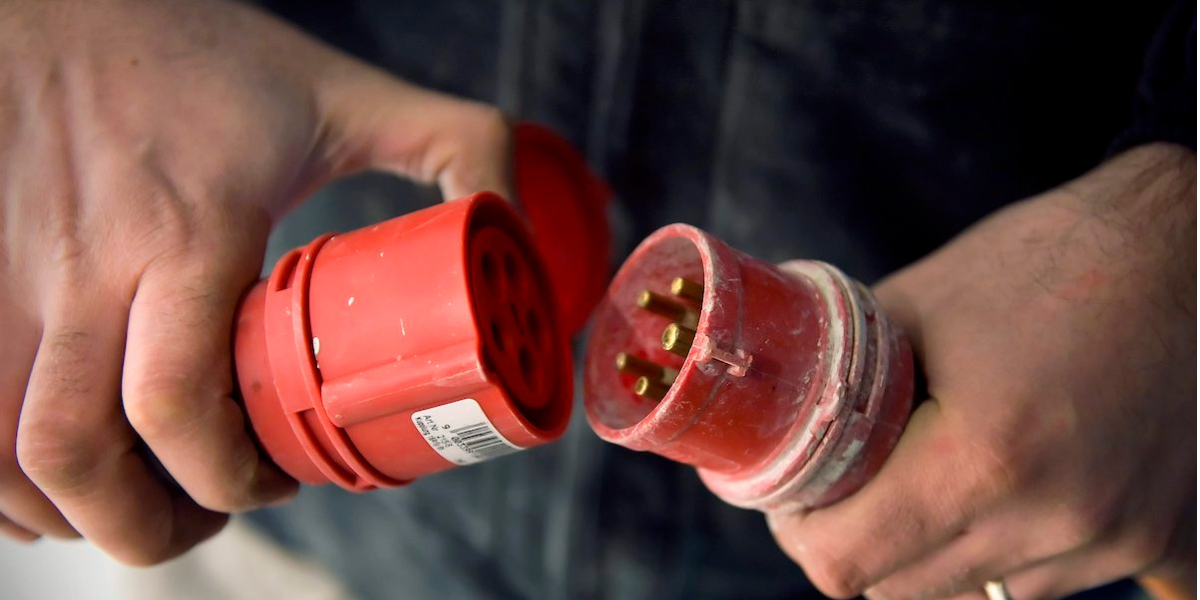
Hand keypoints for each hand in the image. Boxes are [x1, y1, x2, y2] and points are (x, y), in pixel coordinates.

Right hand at [0, 0, 511, 563]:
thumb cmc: (206, 50)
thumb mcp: (351, 94)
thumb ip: (459, 148)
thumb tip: (514, 230)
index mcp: (187, 234)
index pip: (179, 407)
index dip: (229, 479)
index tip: (278, 476)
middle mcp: (82, 268)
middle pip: (72, 456)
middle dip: (146, 527)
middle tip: (205, 516)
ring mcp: (5, 277)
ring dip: (66, 512)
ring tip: (132, 506)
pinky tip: (48, 476)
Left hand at [767, 143, 1195, 599]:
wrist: (1185, 252)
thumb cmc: (1045, 263)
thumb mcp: (916, 306)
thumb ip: (843, 381)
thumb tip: (781, 422)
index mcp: (983, 459)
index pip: (845, 564)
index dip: (803, 533)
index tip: (799, 500)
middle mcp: (1054, 519)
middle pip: (900, 591)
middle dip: (860, 542)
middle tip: (853, 484)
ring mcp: (1113, 539)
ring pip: (974, 593)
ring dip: (934, 551)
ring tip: (936, 473)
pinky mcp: (1155, 539)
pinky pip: (1047, 583)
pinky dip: (1008, 554)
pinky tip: (1006, 495)